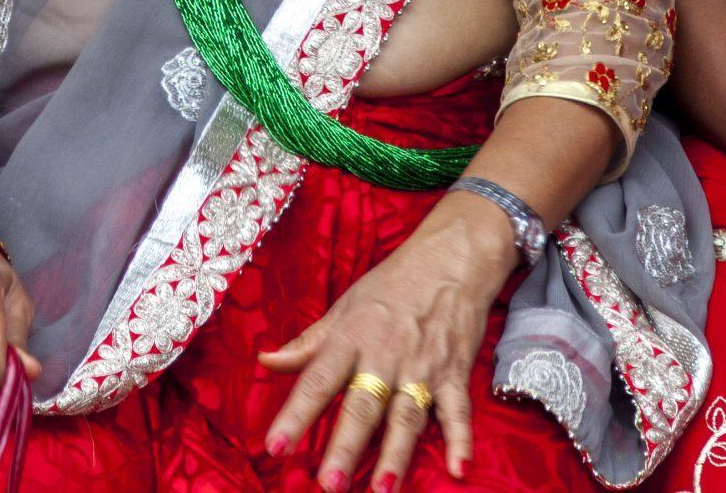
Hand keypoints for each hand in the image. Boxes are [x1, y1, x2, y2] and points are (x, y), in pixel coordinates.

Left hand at [258, 196, 509, 489]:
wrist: (451, 256)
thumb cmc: (392, 283)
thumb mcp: (344, 306)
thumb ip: (307, 342)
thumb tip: (264, 360)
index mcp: (351, 337)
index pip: (317, 380)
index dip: (295, 415)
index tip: (275, 447)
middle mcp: (385, 355)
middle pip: (362, 406)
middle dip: (346, 446)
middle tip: (329, 484)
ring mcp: (422, 366)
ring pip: (406, 416)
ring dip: (396, 454)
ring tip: (382, 488)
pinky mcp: (455, 372)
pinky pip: (458, 411)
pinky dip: (461, 439)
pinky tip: (459, 469)